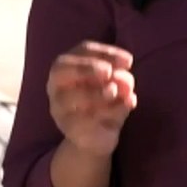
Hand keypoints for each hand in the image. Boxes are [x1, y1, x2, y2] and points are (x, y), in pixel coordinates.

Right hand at [46, 41, 137, 156]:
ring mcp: (58, 108)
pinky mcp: (68, 129)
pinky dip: (106, 113)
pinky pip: (83, 119)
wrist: (98, 136)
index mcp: (69, 66)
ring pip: (71, 95)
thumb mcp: (118, 86)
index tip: (129, 61)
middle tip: (110, 73)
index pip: (84, 50)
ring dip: (97, 93)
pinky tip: (120, 112)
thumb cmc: (106, 101)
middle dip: (89, 67)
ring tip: (114, 93)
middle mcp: (56, 85)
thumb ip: (121, 80)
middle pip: (63, 67)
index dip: (106, 53)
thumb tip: (125, 82)